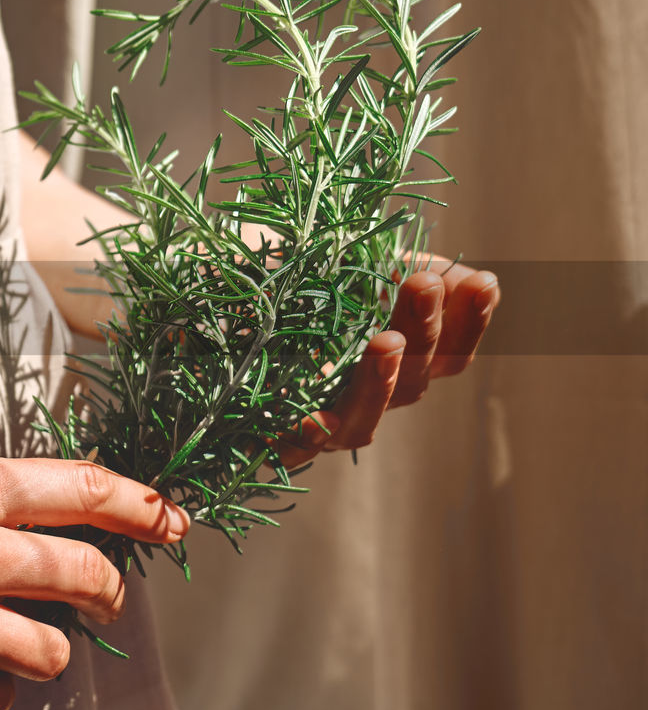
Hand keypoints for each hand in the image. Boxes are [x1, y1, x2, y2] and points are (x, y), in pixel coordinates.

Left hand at [276, 257, 500, 465]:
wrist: (226, 302)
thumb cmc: (303, 281)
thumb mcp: (357, 259)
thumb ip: (409, 265)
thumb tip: (463, 276)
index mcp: (399, 360)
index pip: (450, 350)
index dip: (472, 321)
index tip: (482, 282)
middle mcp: (369, 396)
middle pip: (412, 379)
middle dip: (423, 330)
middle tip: (423, 284)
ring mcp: (326, 419)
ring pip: (363, 421)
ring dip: (378, 383)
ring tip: (386, 342)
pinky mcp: (273, 433)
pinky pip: (292, 450)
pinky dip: (304, 440)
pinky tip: (315, 420)